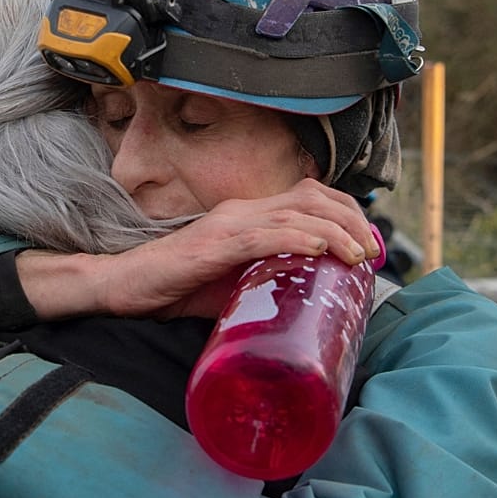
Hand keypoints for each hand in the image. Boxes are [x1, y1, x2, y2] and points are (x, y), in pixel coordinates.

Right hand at [95, 178, 378, 318]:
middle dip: (351, 220)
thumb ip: (263, 283)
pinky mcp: (212, 246)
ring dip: (334, 230)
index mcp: (247, 215)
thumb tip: (304, 302)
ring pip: (294, 213)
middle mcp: (241, 211)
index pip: (309, 196)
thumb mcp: (231, 284)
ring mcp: (227, 225)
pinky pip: (261, 236)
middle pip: (311, 198)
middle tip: (374, 251)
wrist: (122, 287)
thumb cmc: (174, 288)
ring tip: (358, 252)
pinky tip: (316, 249)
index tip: (369, 241)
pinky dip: (294, 239)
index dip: (346, 211)